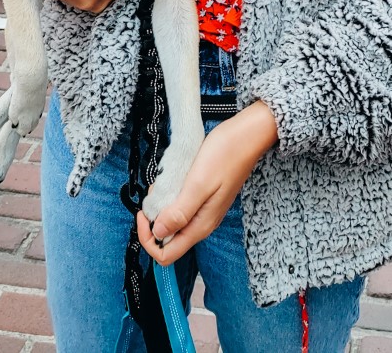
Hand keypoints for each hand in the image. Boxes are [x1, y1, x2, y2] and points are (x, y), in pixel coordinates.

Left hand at [137, 103, 278, 263]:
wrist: (247, 137)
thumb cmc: (225, 156)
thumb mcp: (198, 183)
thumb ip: (179, 212)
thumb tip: (158, 232)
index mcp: (200, 226)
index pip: (165, 254)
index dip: (148, 238)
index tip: (144, 213)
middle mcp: (202, 223)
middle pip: (168, 239)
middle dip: (154, 219)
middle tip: (155, 192)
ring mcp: (204, 211)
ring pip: (173, 222)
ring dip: (163, 205)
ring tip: (165, 181)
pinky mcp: (205, 198)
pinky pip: (181, 206)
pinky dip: (171, 195)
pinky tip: (174, 177)